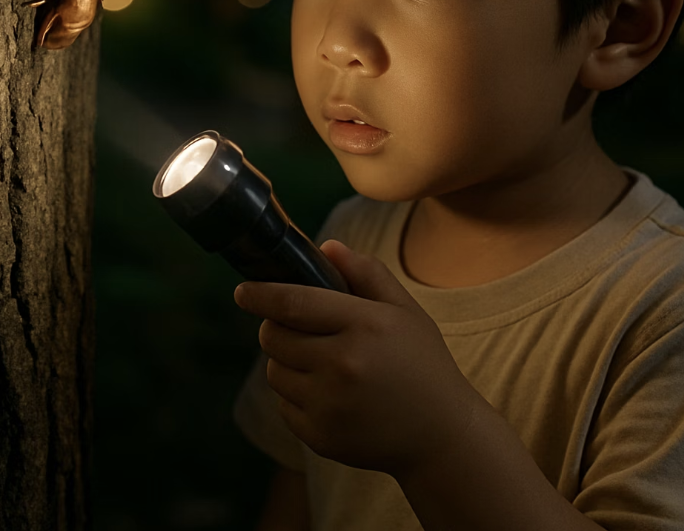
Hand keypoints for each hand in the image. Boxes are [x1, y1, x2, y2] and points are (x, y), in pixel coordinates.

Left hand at [233, 239, 479, 476]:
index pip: (294, 303)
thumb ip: (366, 273)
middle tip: (299, 328)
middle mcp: (342, 365)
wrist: (440, 435)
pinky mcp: (320, 436)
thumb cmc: (421, 362)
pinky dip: (296, 396)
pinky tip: (329, 394)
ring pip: (275, 371)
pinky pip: (284, 405)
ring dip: (285, 361)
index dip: (261, 295)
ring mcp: (329, 405)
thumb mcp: (404, 309)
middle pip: (274, 336)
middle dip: (276, 327)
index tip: (243, 291)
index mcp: (364, 325)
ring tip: (320, 362)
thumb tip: (326, 247)